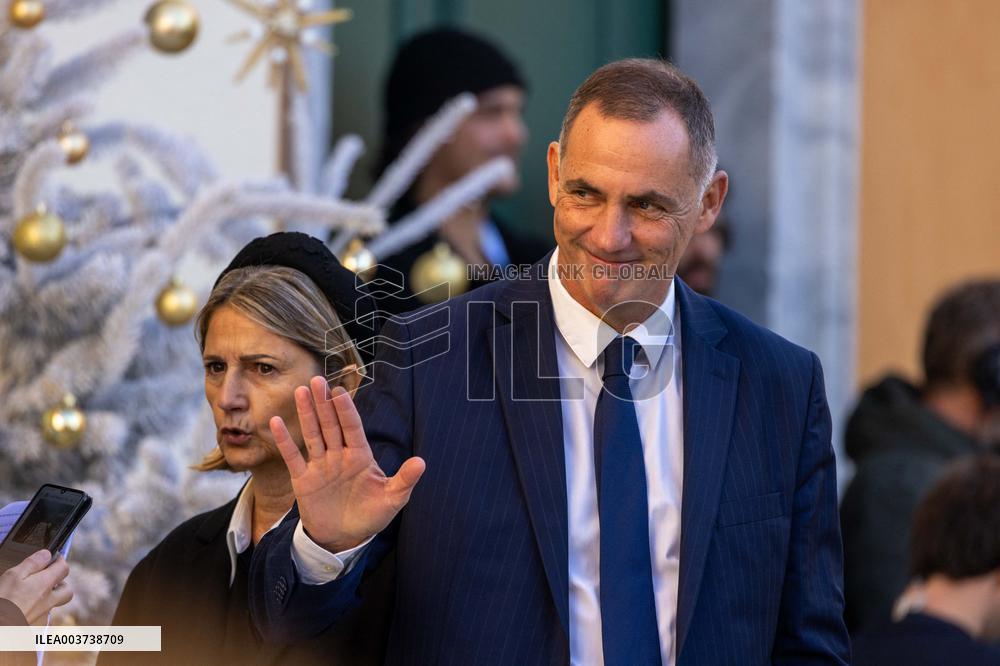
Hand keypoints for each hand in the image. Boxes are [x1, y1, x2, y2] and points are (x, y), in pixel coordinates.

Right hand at [0, 550, 71, 623]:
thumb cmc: (3, 602)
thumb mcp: (13, 576)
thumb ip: (33, 563)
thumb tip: (47, 554)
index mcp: (45, 585)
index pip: (64, 568)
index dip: (59, 561)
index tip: (53, 558)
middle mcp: (49, 601)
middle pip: (67, 590)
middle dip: (61, 582)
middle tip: (47, 579)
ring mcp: (44, 616)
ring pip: (56, 604)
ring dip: (50, 597)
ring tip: (34, 594)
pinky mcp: (36, 628)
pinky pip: (44, 617)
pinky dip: (39, 611)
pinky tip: (25, 609)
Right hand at [270, 376, 425, 553]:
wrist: (344, 538)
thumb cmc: (371, 515)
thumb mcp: (392, 499)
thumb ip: (404, 480)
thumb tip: (422, 462)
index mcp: (360, 456)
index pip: (352, 428)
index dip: (346, 411)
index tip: (340, 393)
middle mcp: (339, 456)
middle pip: (331, 425)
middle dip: (324, 403)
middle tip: (318, 381)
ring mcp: (320, 465)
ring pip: (312, 434)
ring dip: (306, 414)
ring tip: (300, 391)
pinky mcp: (303, 479)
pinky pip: (293, 456)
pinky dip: (285, 440)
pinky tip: (276, 422)